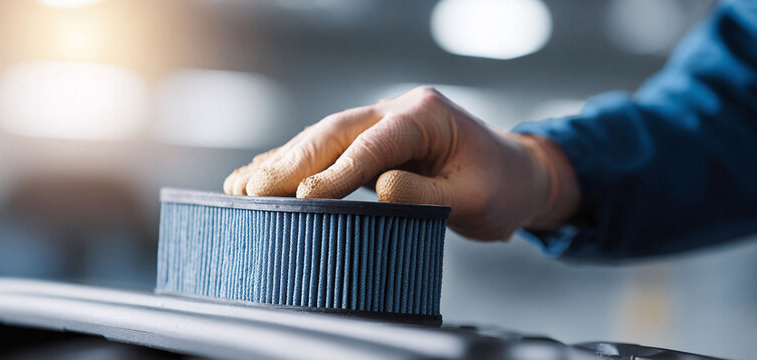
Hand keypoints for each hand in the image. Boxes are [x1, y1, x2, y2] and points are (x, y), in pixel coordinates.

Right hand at [223, 86, 578, 239]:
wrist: (514, 175)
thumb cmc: (500, 187)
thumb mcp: (476, 199)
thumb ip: (427, 194)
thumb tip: (381, 189)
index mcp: (426, 116)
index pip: (375, 143)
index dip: (339, 171)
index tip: (307, 197)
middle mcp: (397, 111)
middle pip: (335, 133)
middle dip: (292, 162)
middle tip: (253, 191)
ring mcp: (381, 124)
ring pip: (323, 139)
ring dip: (282, 163)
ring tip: (242, 187)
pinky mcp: (370, 144)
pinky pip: (326, 152)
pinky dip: (293, 166)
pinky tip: (261, 179)